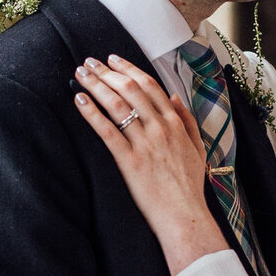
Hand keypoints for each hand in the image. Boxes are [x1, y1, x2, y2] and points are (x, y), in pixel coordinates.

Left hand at [74, 55, 228, 275]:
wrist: (184, 215)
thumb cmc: (189, 185)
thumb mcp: (197, 147)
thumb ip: (187, 119)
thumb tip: (174, 97)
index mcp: (175, 122)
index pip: (149, 85)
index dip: (128, 69)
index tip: (113, 59)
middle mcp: (160, 128)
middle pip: (130, 89)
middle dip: (106, 72)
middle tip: (89, 62)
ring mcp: (144, 143)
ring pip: (117, 104)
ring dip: (96, 85)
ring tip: (80, 74)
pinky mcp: (129, 161)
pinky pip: (106, 130)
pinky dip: (91, 112)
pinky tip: (78, 100)